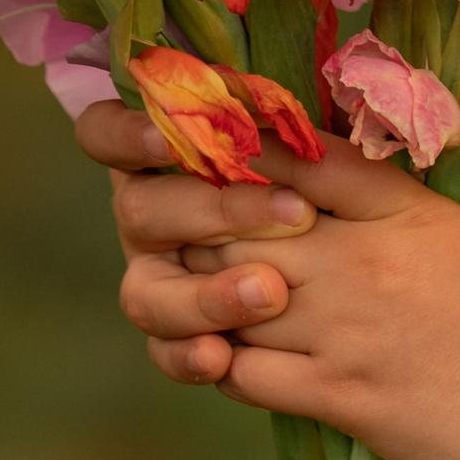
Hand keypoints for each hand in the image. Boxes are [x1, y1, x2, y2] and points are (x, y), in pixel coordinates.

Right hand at [74, 100, 320, 384]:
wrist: (356, 262)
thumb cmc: (320, 170)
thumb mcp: (304, 135)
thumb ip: (278, 115)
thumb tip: (272, 102)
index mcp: (161, 152)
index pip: (103, 133)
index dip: (124, 134)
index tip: (170, 137)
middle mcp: (147, 214)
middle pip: (139, 212)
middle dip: (214, 212)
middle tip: (291, 213)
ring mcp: (156, 277)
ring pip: (146, 293)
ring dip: (206, 294)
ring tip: (271, 292)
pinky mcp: (175, 335)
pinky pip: (166, 353)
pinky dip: (190, 356)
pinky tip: (223, 356)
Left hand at [87, 108, 459, 459]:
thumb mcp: (443, 223)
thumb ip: (371, 186)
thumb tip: (294, 157)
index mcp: (390, 205)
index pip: (288, 155)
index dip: (228, 148)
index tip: (189, 144)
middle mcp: (359, 258)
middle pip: (239, 223)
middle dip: (192, 219)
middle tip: (158, 218)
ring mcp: (346, 329)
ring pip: (231, 297)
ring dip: (198, 295)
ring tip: (184, 289)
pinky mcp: (343, 397)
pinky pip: (250, 374)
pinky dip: (221, 363)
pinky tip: (217, 355)